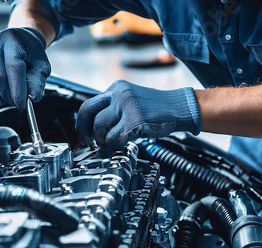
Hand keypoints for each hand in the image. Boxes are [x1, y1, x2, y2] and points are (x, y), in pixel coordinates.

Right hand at [0, 27, 50, 109]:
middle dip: (9, 95)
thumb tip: (33, 97)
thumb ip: (38, 81)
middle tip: (19, 102)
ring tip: (13, 90)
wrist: (20, 40)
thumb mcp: (41, 65)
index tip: (22, 104)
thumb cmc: (31, 51)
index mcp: (13, 40)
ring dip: (2, 93)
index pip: (14, 66)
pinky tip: (4, 84)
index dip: (17, 88)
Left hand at [75, 80, 201, 148]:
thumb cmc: (156, 108)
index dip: (81, 122)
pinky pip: (115, 137)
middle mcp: (119, 94)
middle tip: (90, 142)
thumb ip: (113, 108)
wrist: (180, 108)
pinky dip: (114, 145)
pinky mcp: (136, 120)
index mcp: (116, 88)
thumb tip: (94, 126)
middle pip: (87, 113)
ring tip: (110, 142)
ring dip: (102, 139)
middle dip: (86, 132)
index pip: (88, 104)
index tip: (84, 134)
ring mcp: (127, 106)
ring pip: (99, 127)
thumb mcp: (131, 100)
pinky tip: (121, 143)